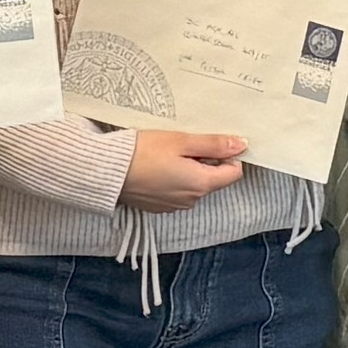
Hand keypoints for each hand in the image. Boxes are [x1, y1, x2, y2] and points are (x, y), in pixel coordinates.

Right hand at [120, 130, 249, 209]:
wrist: (106, 172)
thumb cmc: (144, 152)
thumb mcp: (181, 141)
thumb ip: (213, 144)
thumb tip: (241, 144)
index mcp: (201, 184)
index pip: (233, 173)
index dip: (228, 155)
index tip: (211, 142)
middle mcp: (191, 200)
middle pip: (213, 178)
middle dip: (205, 160)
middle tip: (184, 144)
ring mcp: (174, 206)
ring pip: (194, 185)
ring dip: (188, 169)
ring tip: (167, 154)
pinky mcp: (158, 206)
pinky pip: (176, 191)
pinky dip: (173, 178)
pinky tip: (156, 166)